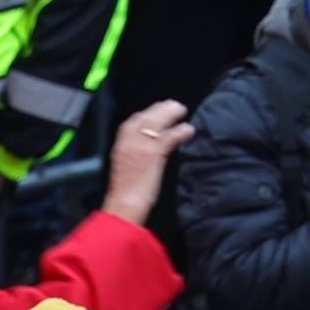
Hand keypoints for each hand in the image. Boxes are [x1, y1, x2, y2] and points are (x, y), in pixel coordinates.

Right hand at [103, 100, 190, 223]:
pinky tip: (188, 130)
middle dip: (160, 108)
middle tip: (174, 105)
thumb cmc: (125, 191)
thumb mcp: (125, 167)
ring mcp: (141, 146)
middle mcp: (129, 142)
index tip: (157, 109)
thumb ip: (134, 153)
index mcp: (121, 145)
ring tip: (182, 112)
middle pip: (146, 117)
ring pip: (157, 122)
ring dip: (171, 114)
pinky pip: (169, 136)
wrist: (124, 204)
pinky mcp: (153, 154)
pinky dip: (180, 131)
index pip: (133, 121)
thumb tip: (147, 147)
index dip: (148, 113)